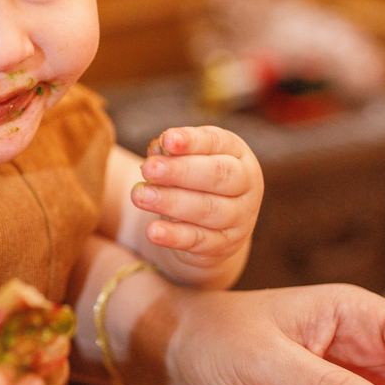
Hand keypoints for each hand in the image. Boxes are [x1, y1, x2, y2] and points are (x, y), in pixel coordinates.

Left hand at [131, 126, 261, 272]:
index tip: (166, 139)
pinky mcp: (224, 245)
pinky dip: (174, 236)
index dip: (191, 141)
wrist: (212, 226)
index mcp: (237, 154)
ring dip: (171, 203)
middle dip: (180, 171)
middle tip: (148, 168)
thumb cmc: (195, 180)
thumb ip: (171, 151)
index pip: (216, 142)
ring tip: (139, 196)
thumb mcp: (186, 160)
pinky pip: (198, 240)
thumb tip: (157, 147)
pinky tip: (153, 231)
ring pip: (207, 209)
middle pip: (217, 175)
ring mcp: (239, 217)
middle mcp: (246, 184)